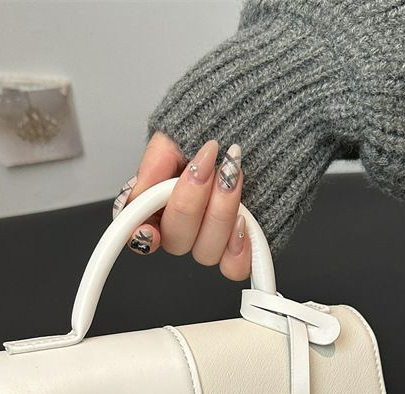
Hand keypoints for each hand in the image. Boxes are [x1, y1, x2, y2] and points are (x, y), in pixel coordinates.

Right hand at [112, 133, 250, 280]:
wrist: (266, 114)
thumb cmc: (223, 119)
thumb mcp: (180, 129)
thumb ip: (156, 161)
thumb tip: (137, 193)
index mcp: (161, 198)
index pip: (139, 230)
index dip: (141, 236)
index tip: (150, 230)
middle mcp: (186, 223)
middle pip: (176, 240)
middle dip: (190, 203)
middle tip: (206, 168)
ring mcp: (214, 236)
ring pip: (206, 252)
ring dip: (219, 215)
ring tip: (231, 177)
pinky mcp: (242, 244)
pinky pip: (234, 268)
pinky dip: (238, 249)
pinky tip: (243, 221)